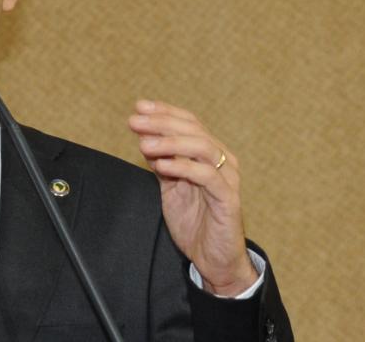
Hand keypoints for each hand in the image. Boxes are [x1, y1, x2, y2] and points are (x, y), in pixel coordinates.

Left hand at [129, 99, 256, 296]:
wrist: (213, 258)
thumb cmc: (195, 221)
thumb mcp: (171, 187)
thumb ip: (161, 163)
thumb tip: (145, 139)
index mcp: (210, 154)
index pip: (189, 122)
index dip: (164, 112)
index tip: (139, 107)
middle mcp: (222, 160)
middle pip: (193, 130)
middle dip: (161, 123)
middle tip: (135, 122)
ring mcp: (227, 178)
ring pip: (202, 147)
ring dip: (170, 143)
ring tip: (144, 144)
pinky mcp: (228, 199)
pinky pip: (207, 176)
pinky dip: (183, 167)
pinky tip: (162, 165)